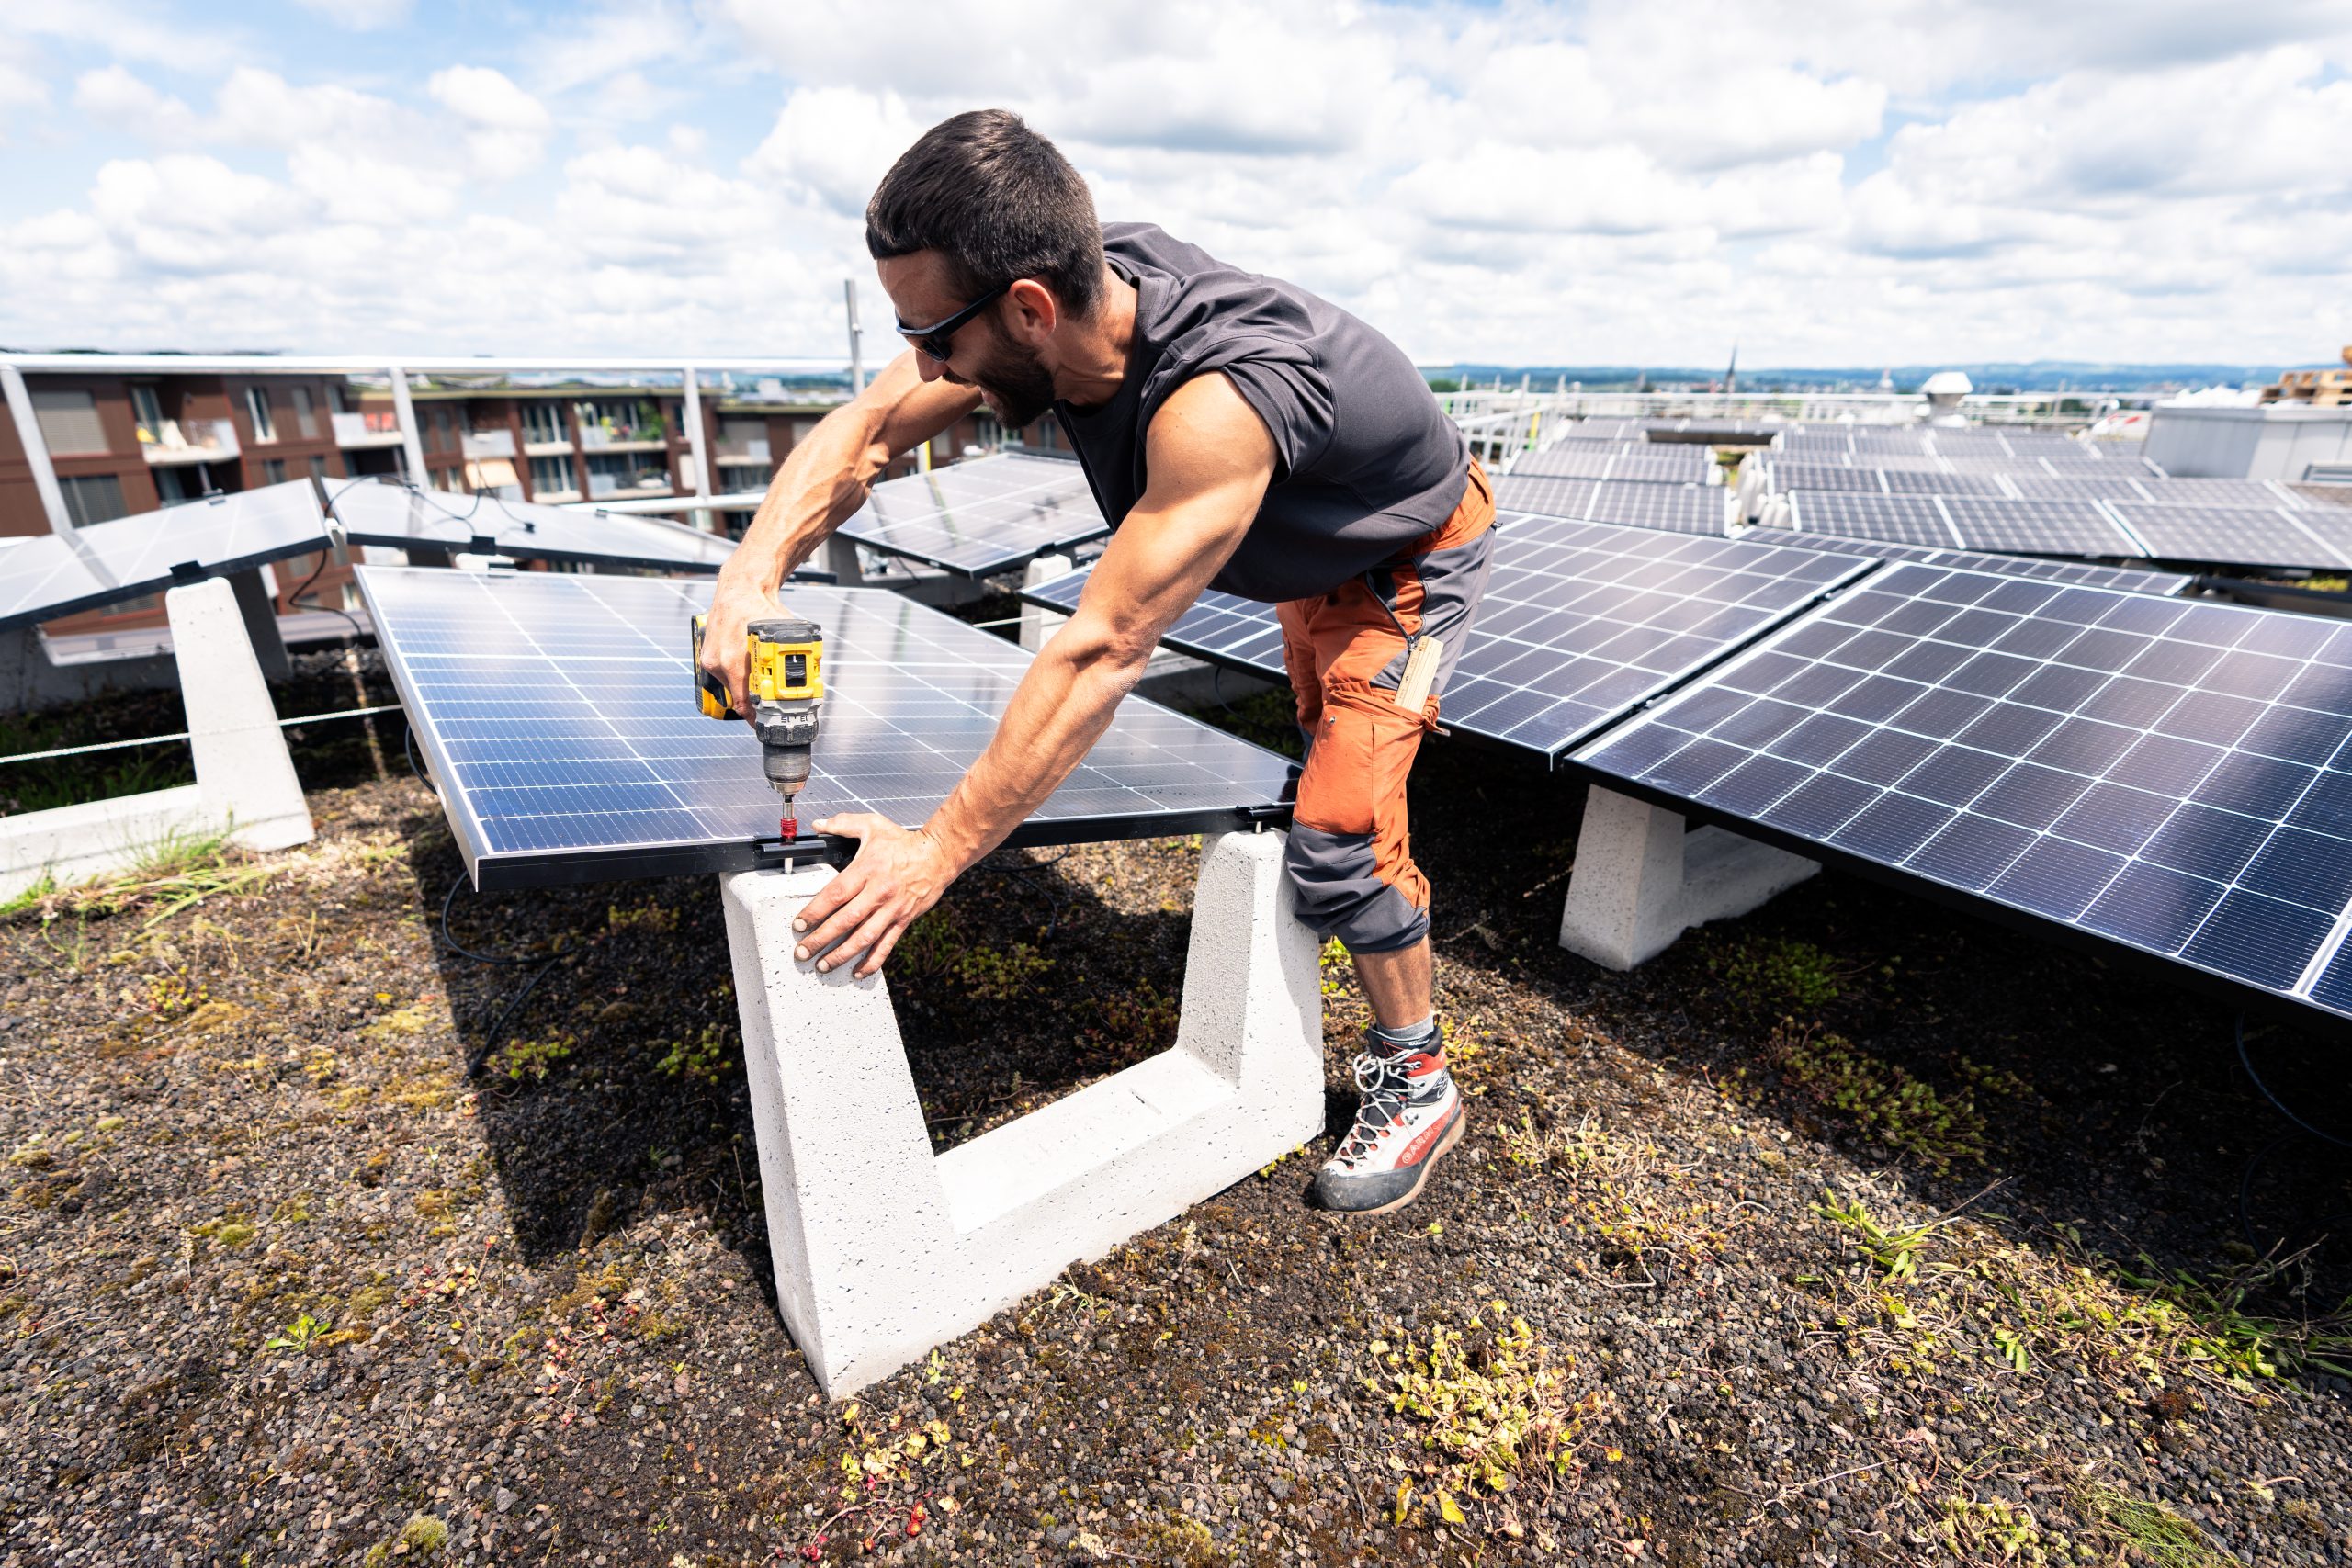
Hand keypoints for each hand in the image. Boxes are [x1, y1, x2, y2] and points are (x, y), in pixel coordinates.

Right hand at [697, 568, 785, 716]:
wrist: (740, 589)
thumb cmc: (760, 608)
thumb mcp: (782, 634)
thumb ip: (792, 656)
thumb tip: (810, 675)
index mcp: (733, 662)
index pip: (743, 703)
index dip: (756, 717)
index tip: (766, 723)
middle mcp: (718, 663)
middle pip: (738, 697)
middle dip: (754, 702)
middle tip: (769, 706)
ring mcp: (710, 659)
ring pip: (731, 686)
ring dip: (746, 688)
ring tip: (761, 683)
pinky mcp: (707, 656)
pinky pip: (724, 674)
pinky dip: (737, 675)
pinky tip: (749, 669)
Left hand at [791, 814, 956, 978]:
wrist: (939, 855)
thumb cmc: (904, 842)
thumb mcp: (873, 825)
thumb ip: (843, 823)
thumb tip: (818, 824)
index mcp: (867, 869)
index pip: (835, 894)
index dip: (815, 911)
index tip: (800, 923)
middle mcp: (879, 891)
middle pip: (845, 920)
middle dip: (821, 939)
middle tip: (803, 951)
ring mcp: (892, 908)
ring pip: (864, 937)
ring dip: (842, 955)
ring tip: (823, 965)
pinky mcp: (903, 919)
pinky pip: (886, 945)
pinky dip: (872, 961)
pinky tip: (858, 972)